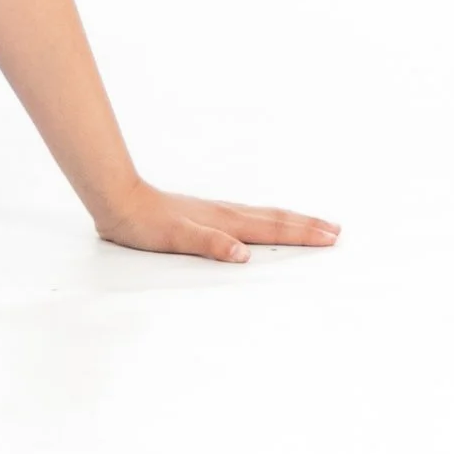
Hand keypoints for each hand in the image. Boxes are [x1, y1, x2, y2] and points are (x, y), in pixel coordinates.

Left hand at [92, 179, 338, 262]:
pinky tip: (259, 226)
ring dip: (289, 221)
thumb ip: (209, 244)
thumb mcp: (176, 238)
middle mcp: (225, 213)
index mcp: (225, 221)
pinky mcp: (202, 214)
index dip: (303, 234)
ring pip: (261, 216)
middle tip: (336, 230)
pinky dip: (263, 222)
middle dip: (306, 225)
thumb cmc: (144, 223)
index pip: (272, 228)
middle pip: (274, 219)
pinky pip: (244, 218)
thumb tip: (243, 254)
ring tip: (310, 223)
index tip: (332, 237)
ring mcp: (214, 211)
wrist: (117, 200)